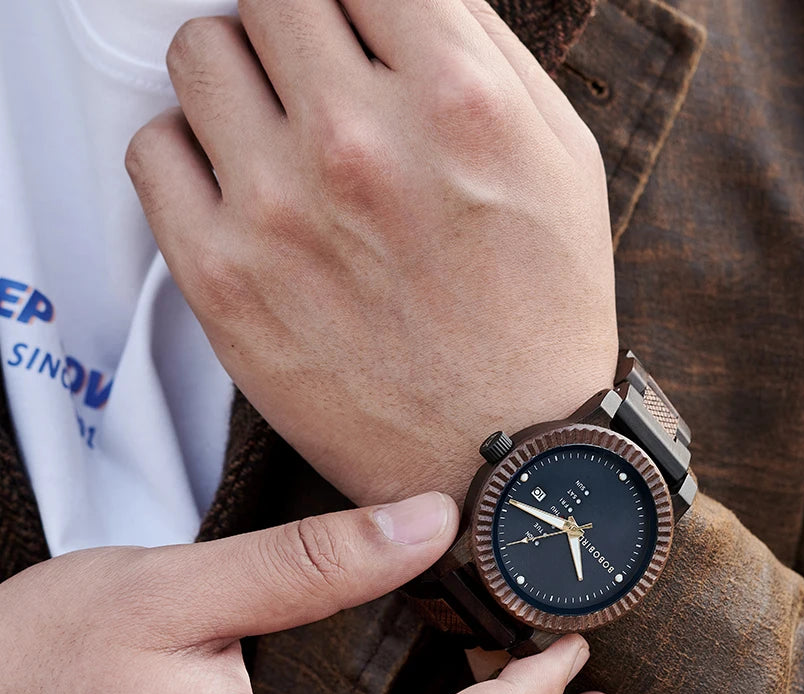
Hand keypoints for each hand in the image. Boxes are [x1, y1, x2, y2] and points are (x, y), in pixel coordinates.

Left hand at [126, 0, 618, 505]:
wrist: (505, 452)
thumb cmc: (542, 314)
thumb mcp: (564, 158)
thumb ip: (480, 49)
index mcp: (459, 99)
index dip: (364, 4)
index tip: (364, 34)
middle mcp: (360, 144)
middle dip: (301, 30)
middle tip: (326, 86)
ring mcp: (280, 211)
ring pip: (201, 52)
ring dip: (243, 83)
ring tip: (287, 143)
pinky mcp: (223, 279)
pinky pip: (154, 149)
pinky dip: (192, 156)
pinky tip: (245, 194)